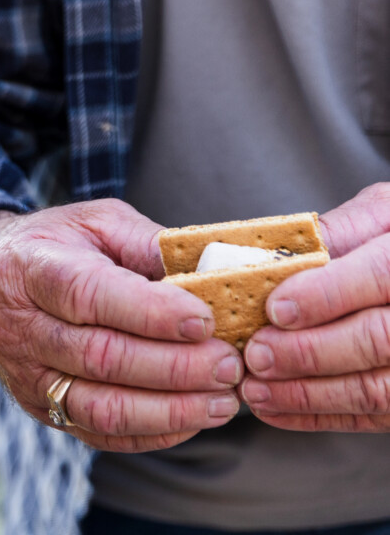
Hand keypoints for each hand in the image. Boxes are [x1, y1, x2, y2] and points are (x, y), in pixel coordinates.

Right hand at [0, 202, 242, 451]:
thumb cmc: (57, 246)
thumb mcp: (96, 222)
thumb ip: (149, 244)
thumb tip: (214, 274)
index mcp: (32, 268)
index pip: (89, 296)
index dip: (150, 313)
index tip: (205, 320)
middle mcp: (21, 326)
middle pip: (100, 357)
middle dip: (175, 367)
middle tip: (229, 364)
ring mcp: (27, 374)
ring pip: (100, 406)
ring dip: (170, 410)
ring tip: (222, 401)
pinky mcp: (40, 407)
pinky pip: (100, 433)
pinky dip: (153, 433)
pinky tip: (193, 418)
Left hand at [241, 183, 389, 430]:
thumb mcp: (384, 216)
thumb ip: (340, 232)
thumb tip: (275, 256)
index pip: (381, 275)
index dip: (327, 294)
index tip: (276, 308)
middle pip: (379, 339)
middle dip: (309, 351)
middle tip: (256, 355)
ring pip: (379, 389)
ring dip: (309, 394)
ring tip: (255, 389)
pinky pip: (377, 415)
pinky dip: (321, 416)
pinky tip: (275, 408)